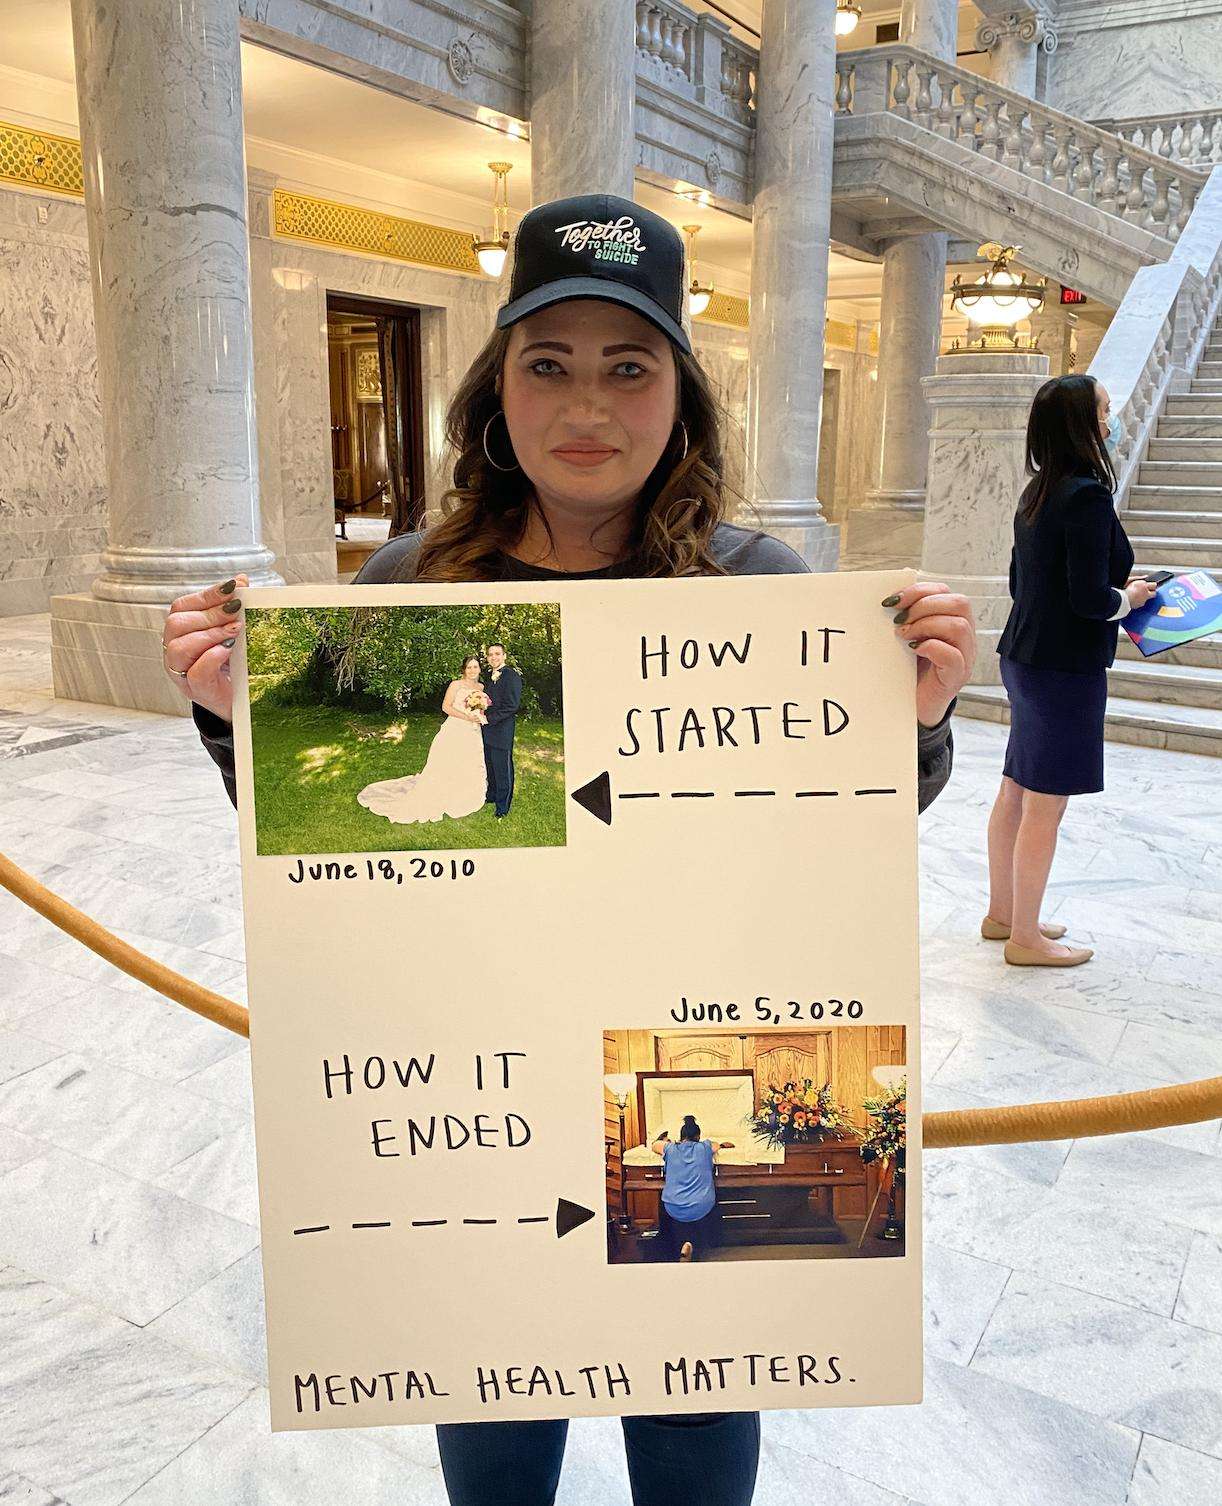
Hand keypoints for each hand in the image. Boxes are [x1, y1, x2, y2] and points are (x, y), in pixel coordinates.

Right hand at [162, 575, 247, 721]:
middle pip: (177, 624)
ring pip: (180, 647)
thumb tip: (241, 581)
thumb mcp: (232, 634)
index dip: (207, 594)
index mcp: (180, 633)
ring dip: (211, 633)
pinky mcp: (197, 690)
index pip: (182, 606)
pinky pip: (197, 672)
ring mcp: (182, 673)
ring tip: (236, 630)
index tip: (233, 586)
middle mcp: (175, 652)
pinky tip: (228, 650)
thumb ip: (233, 609)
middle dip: (210, 613)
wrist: (241, 702)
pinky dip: (212, 657)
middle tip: (237, 609)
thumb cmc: (233, 665)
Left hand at [885, 582, 976, 727]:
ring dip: (926, 625)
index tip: (893, 600)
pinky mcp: (956, 676)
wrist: (913, 706)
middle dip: (924, 605)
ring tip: (903, 636)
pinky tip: (914, 650)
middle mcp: (964, 637)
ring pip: (959, 626)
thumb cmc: (909, 670)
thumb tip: (888, 602)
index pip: (945, 592)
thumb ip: (905, 620)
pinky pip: (953, 656)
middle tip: (899, 620)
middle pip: (959, 603)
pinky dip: (932, 647)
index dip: (919, 590)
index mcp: (951, 620)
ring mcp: (964, 657)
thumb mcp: (907, 638)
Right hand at [1125, 579, 1157, 608]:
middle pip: (1154, 593)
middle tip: (1146, 590)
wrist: (1120, 600)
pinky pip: (1142, 602)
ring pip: (1148, 598)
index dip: (1152, 585)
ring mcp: (1143, 600)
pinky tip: (1134, 599)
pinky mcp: (1140, 605)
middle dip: (1151, 592)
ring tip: (1138, 595)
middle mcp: (1145, 593)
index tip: (1149, 585)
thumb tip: (1145, 577)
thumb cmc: (1122, 589)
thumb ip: (1139, 577)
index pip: (1154, 585)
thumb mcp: (1129, 579)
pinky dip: (1139, 601)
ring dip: (1145, 597)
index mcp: (1143, 585)